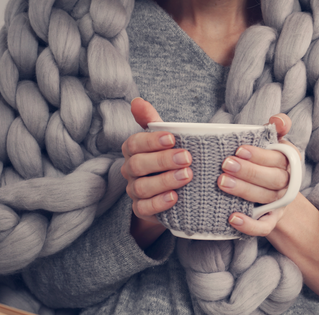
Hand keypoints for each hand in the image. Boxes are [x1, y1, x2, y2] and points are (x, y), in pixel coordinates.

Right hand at [120, 98, 192, 246]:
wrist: (172, 193)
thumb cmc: (167, 159)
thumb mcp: (163, 139)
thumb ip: (151, 120)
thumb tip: (137, 101)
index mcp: (133, 151)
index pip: (134, 143)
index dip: (151, 141)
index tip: (173, 138)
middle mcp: (130, 171)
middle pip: (138, 165)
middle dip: (163, 160)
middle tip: (187, 158)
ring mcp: (134, 191)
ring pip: (142, 187)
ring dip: (165, 181)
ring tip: (187, 176)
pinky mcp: (141, 209)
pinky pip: (144, 208)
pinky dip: (159, 203)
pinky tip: (175, 198)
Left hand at [220, 114, 300, 236]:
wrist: (272, 195)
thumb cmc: (266, 162)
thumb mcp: (272, 143)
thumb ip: (276, 128)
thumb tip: (278, 120)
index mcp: (290, 162)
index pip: (279, 159)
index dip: (260, 155)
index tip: (239, 149)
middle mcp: (288, 183)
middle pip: (274, 179)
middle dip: (249, 172)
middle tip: (225, 165)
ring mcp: (280, 204)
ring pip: (266, 198)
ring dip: (244, 191)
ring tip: (222, 182)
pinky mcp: (271, 221)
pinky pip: (264, 227)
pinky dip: (249, 225)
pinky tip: (232, 218)